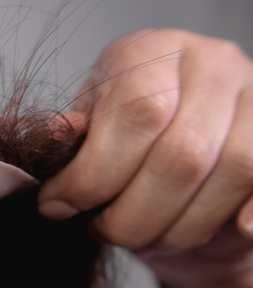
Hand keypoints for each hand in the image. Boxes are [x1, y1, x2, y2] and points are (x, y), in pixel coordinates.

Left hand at [38, 29, 252, 287]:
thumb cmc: (126, 144)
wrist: (186, 162)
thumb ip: (70, 136)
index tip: (59, 206)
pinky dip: (242, 219)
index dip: (93, 173)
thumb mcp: (87, 132)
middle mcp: (213, 62)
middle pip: (183, 153)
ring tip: (144, 236)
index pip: (136, 109)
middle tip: (104, 231)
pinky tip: (212, 233)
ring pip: (231, 174)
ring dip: (179, 226)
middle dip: (132, 213)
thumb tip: (54, 136)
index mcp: (150, 50)